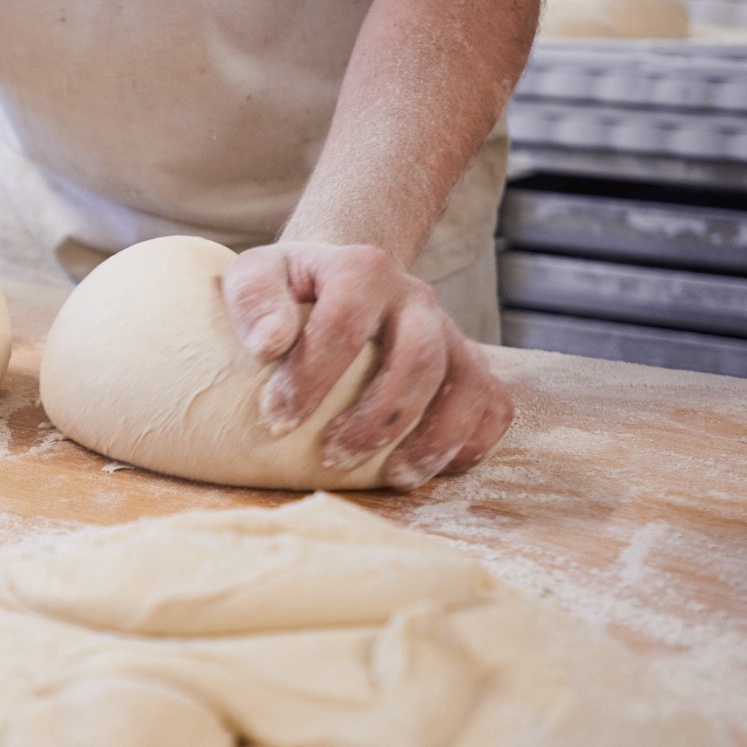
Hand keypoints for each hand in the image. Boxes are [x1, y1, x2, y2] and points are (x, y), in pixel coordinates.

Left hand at [221, 241, 512, 489]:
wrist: (341, 282)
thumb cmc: (292, 291)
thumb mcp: (257, 275)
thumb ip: (253, 298)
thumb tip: (268, 343)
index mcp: (363, 269)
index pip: (345, 323)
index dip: (312, 377)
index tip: (277, 420)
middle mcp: (416, 298)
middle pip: (419, 360)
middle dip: (377, 419)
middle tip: (332, 457)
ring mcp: (449, 333)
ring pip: (467, 387)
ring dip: (433, 440)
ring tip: (393, 476)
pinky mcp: (469, 366)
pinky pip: (492, 406)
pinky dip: (472, 442)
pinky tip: (432, 469)